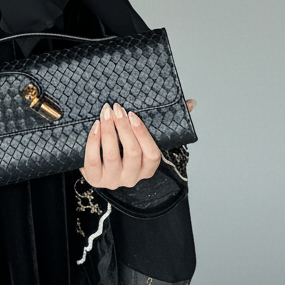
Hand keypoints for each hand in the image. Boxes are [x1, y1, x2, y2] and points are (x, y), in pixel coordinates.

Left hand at [80, 98, 195, 189]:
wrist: (98, 166)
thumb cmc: (123, 148)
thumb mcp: (143, 138)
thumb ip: (167, 122)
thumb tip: (191, 103)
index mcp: (147, 169)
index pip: (152, 154)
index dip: (142, 133)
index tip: (132, 113)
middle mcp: (132, 178)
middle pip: (131, 152)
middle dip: (123, 127)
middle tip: (116, 108)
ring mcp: (112, 180)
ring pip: (112, 155)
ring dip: (109, 131)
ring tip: (105, 113)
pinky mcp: (94, 178)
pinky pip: (93, 160)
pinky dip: (93, 141)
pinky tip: (95, 126)